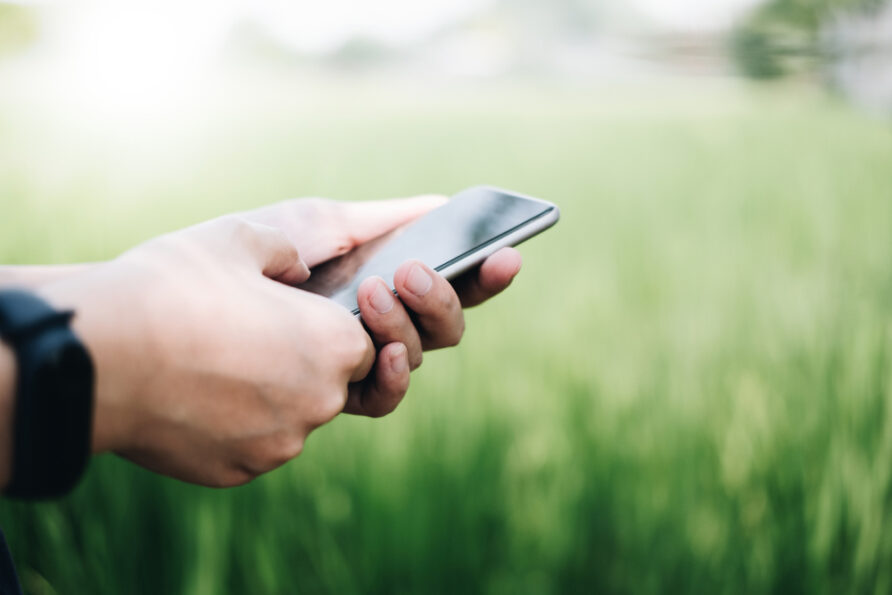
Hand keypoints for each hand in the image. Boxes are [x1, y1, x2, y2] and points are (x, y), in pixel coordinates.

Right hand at [40, 217, 375, 486]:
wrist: (99, 356)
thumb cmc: (172, 288)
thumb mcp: (237, 239)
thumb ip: (285, 252)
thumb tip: (298, 269)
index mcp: (333, 343)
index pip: (364, 344)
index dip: (331, 328)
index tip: (297, 318)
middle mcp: (321, 400)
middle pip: (332, 385)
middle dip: (303, 364)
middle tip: (252, 338)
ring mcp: (280, 444)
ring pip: (291, 418)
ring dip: (268, 396)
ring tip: (214, 362)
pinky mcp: (240, 472)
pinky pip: (252, 446)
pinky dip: (234, 426)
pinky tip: (195, 396)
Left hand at [240, 197, 522, 417]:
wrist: (168, 307)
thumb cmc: (240, 256)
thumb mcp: (313, 222)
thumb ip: (379, 219)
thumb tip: (442, 206)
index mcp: (379, 282)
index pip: (445, 284)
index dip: (482, 275)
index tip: (508, 254)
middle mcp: (373, 325)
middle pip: (442, 325)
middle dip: (441, 299)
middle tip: (411, 272)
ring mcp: (353, 362)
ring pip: (418, 354)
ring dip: (410, 323)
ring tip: (377, 292)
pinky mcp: (328, 395)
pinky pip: (382, 396)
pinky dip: (394, 374)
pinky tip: (386, 353)